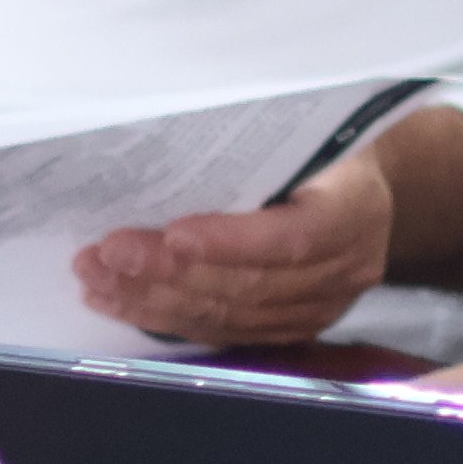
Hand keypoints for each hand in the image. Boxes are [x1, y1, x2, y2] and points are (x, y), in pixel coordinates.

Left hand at [77, 151, 394, 347]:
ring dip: (155, 302)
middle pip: (250, 286)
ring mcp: (320, 308)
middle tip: (107, 254)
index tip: (171, 234)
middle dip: (169, 274)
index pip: (294, 240)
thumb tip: (169, 139)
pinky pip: (225, 333)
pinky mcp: (291, 328)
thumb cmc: (323, 143)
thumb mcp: (307, 130)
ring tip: (99, 280)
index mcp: (354, 211)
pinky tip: (124, 302)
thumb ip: (259, 146)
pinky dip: (169, 319)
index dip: (231, 243)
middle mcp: (344, 270)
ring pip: (230, 318)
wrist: (363, 185)